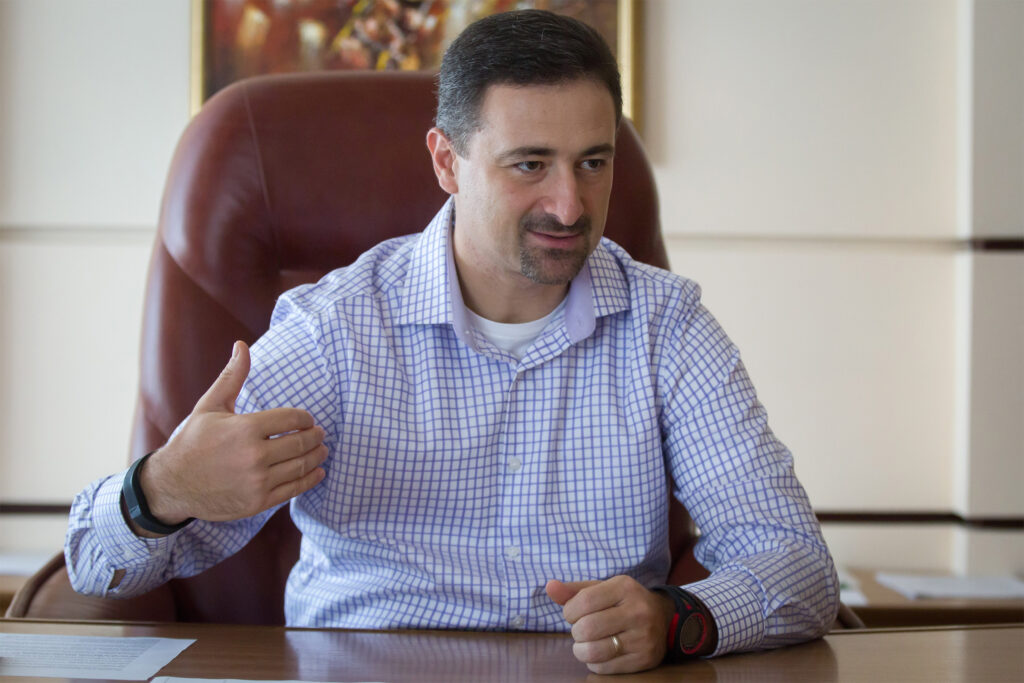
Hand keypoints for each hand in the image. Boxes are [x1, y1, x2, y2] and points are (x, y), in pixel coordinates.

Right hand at [137, 341, 327, 533]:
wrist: (172, 484)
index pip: (292, 418)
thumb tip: (241, 345)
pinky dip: (310, 480)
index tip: (308, 419)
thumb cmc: (193, 441)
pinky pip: (293, 489)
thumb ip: (232, 377)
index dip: (305, 418)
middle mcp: (254, 456)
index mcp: (245, 429)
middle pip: (300, 443)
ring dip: (317, 457)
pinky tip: (317, 472)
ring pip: (301, 466)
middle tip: (320, 434)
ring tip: (322, 451)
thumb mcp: (210, 406)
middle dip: (315, 437)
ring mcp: (257, 481)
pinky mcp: (257, 502)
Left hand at [546, 575, 673, 674]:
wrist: (664, 618)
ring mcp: (643, 637)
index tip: (573, 614)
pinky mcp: (644, 659)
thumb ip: (574, 590)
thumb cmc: (623, 602)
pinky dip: (594, 662)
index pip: (584, 601)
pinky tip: (601, 652)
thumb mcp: (602, 589)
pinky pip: (604, 667)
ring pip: (594, 651)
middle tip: (582, 629)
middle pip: (587, 628)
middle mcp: (637, 611)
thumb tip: (549, 586)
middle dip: (576, 632)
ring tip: (586, 643)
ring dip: (581, 650)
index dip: (569, 611)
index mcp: (625, 587)